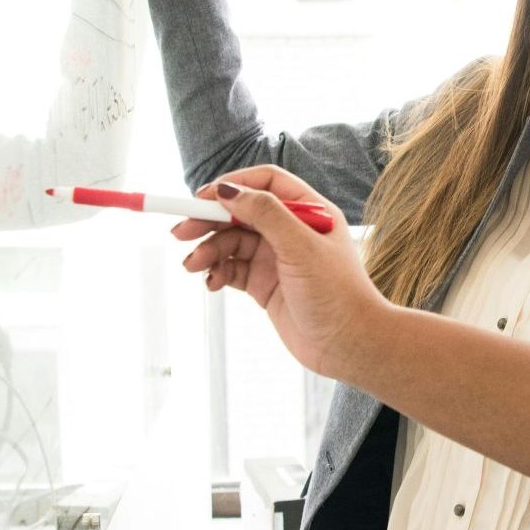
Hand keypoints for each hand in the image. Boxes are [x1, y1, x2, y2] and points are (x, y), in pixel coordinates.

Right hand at [174, 165, 386, 376]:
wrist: (349, 346)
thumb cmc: (337, 293)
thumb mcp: (300, 246)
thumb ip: (265, 214)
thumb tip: (228, 190)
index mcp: (309, 211)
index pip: (265, 183)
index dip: (233, 186)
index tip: (203, 197)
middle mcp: (292, 231)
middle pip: (241, 212)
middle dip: (209, 220)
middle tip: (180, 232)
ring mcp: (277, 258)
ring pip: (232, 242)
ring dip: (209, 250)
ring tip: (192, 266)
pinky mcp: (265, 285)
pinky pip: (232, 269)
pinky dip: (217, 271)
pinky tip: (211, 281)